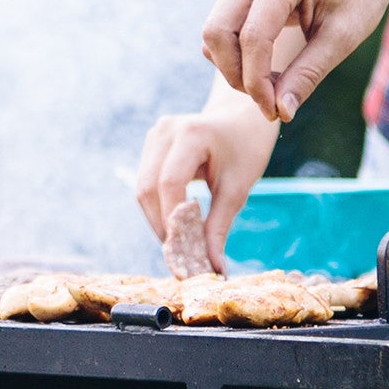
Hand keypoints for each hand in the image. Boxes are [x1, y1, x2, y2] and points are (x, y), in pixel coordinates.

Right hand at [134, 82, 281, 271]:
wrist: (243, 117)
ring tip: (179, 243)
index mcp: (191, 133)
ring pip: (142, 188)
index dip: (172, 222)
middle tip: (179, 256)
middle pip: (148, 188)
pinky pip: (146, 182)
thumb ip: (219, 228)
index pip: (169, 184)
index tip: (183, 254)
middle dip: (161, 226)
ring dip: (157, 219)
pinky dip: (158, 207)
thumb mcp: (238, 188)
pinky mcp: (151, 144)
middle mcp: (165, 130)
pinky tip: (175, 225)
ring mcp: (155, 135)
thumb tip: (214, 271)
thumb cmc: (246, 149)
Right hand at [201, 0, 388, 121]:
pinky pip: (222, 25)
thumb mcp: (343, 37)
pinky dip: (236, 53)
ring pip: (214, 31)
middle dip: (237, 75)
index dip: (257, 82)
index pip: (253, 38)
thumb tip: (281, 112)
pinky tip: (267, 67)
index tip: (274, 113)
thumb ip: (308, 74)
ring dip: (234, 66)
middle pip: (217, 32)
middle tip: (269, 101)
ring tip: (272, 84)